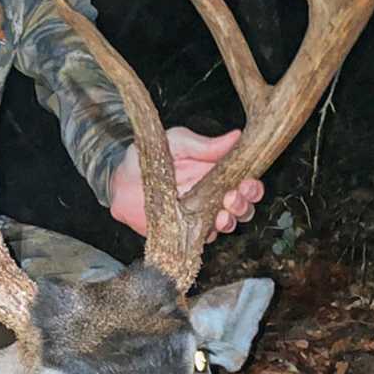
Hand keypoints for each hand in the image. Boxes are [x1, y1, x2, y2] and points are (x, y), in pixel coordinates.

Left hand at [108, 127, 263, 240]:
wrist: (120, 180)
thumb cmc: (149, 157)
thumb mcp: (176, 143)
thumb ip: (204, 144)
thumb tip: (236, 136)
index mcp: (217, 172)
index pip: (246, 181)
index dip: (252, 185)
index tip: (247, 182)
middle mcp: (214, 196)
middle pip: (243, 206)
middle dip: (245, 204)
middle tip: (234, 198)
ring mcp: (200, 216)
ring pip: (228, 223)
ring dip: (231, 220)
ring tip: (222, 214)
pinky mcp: (185, 232)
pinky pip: (203, 238)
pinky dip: (208, 234)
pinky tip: (206, 227)